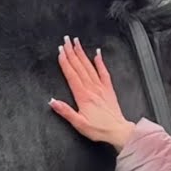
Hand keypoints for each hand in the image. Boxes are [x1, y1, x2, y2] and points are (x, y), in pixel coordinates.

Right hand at [49, 36, 135, 150]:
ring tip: (76, 43)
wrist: (118, 131)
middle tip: (66, 40)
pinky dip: (100, 62)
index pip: (71, 75)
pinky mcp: (108, 89)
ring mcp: (101, 87)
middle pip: (79, 67)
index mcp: (83, 96)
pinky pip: (104, 72)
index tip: (60, 51)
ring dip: (82, 54)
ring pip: (89, 66)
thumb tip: (52, 102)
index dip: (65, 62)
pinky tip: (97, 53)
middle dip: (71, 52)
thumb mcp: (79, 124)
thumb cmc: (99, 129)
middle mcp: (92, 88)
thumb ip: (65, 111)